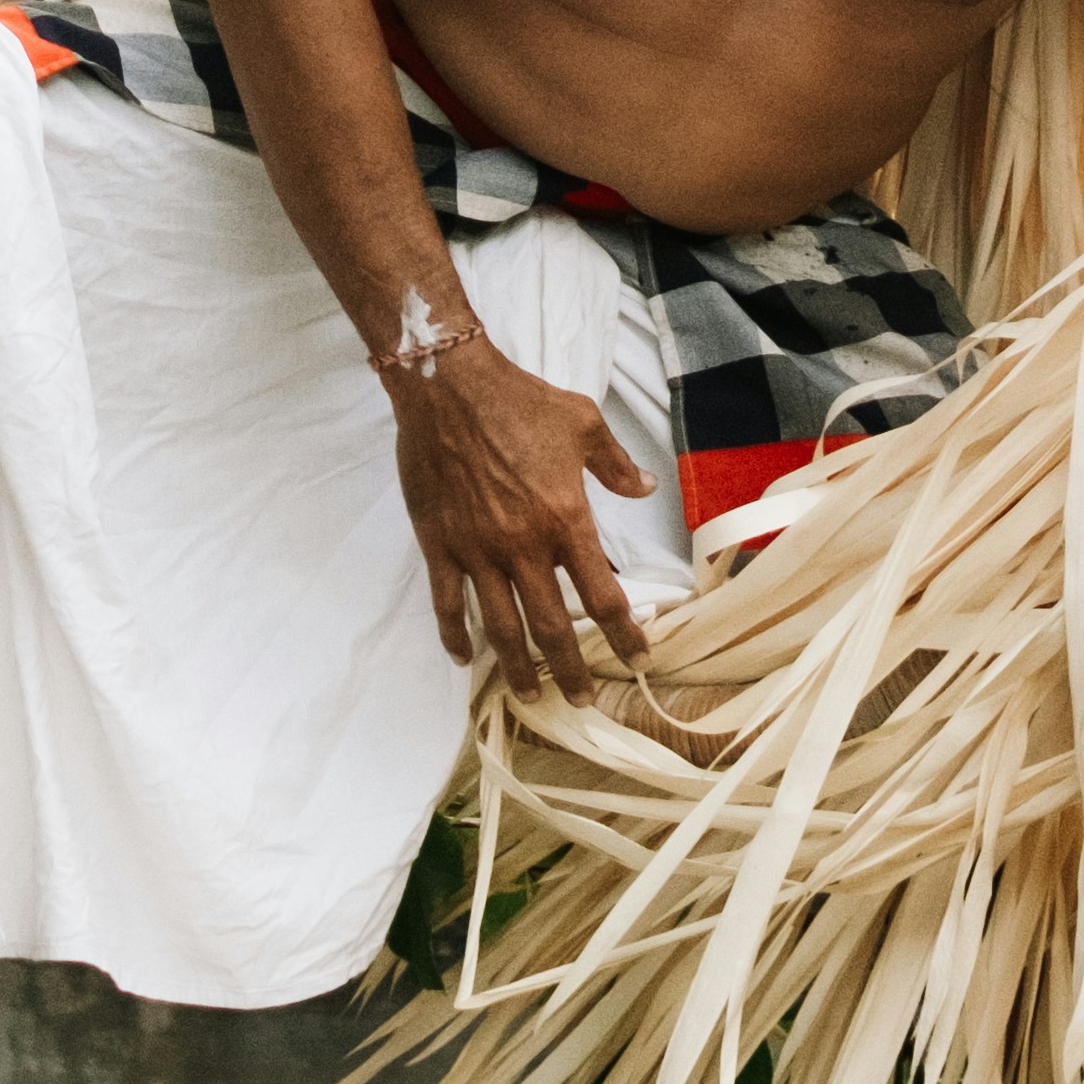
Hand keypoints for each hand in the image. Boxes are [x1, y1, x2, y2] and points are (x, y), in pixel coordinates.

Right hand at [386, 325, 662, 695]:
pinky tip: (464, 658)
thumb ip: (614, 465)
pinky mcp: (439, 544)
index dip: (625, 635)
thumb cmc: (519, 399)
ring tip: (530, 695)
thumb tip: (644, 489)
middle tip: (583, 699)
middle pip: (553, 628)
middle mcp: (523, 546)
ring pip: (501, 628)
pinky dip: (456, 636)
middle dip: (571, 671)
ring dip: (518, 668)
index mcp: (565, 519)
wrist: (448, 384)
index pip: (603, 595)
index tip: (638, 659)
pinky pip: (448, 603)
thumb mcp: (583, 422)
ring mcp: (477, 550)